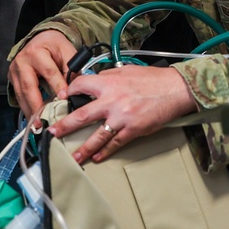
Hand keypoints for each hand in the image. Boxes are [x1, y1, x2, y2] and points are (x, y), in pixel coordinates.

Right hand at [8, 30, 76, 119]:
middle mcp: (22, 62)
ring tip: (38, 126)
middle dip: (37, 107)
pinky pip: (19, 96)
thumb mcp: (66, 50)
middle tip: (44, 122)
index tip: (65, 101)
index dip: (57, 87)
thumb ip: (71, 69)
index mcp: (36, 52)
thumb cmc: (54, 46)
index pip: (49, 72)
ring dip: (30, 112)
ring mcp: (14, 72)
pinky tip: (33, 119)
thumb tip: (75, 91)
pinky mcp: (13, 79)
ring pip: (21, 95)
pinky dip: (27, 109)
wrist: (40, 39)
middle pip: (29, 87)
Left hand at [52, 66, 195, 164]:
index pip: (80, 86)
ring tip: (73, 157)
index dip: (69, 92)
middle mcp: (111, 101)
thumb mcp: (126, 71)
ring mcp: (121, 117)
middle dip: (65, 126)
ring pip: (96, 136)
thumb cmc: (153, 79)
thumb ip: (107, 77)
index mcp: (108, 83)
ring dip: (83, 148)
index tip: (62, 99)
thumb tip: (93, 82)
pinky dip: (105, 151)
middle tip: (53, 133)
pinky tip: (97, 157)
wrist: (175, 89)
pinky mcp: (133, 130)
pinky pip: (115, 143)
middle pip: (81, 115)